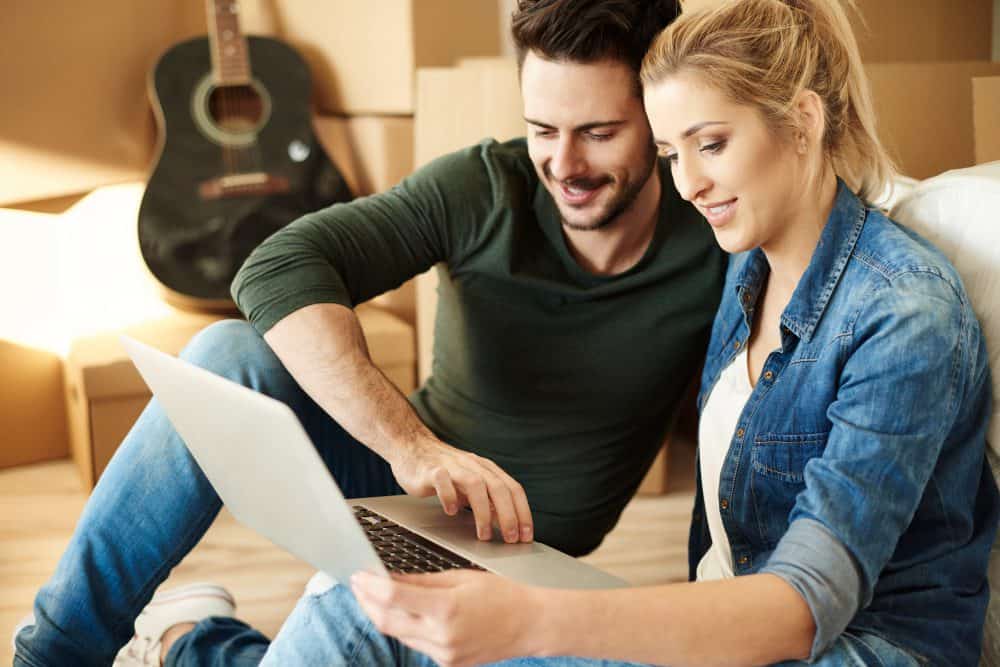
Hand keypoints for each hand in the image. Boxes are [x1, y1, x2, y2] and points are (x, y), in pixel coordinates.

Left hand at [351, 570, 541, 666]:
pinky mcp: (447, 663)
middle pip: (387, 620)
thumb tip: (389, 577)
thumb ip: (422, 580)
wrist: (529, 625)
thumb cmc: (501, 596)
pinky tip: (401, 613)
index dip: (370, 585)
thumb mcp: (461, 577)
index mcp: (447, 608)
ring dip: (381, 614)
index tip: (358, 574)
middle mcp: (442, 635)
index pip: (394, 596)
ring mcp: (443, 654)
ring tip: (373, 596)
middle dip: (366, 601)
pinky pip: (416, 644)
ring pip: (398, 634)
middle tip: (357, 584)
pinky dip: (404, 627)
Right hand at [390, 437, 532, 542]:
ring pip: (475, 484)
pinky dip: (449, 497)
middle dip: (508, 515)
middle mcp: (473, 465)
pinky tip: (451, 512)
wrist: (412, 447)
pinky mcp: (430, 469)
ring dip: (483, 511)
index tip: (526, 536)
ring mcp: (452, 466)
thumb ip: (488, 501)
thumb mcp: (470, 485)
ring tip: (484, 534)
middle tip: (511, 539)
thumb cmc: (444, 471)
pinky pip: (443, 480)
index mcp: (486, 469)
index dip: (523, 512)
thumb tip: (507, 524)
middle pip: (498, 488)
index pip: (513, 489)